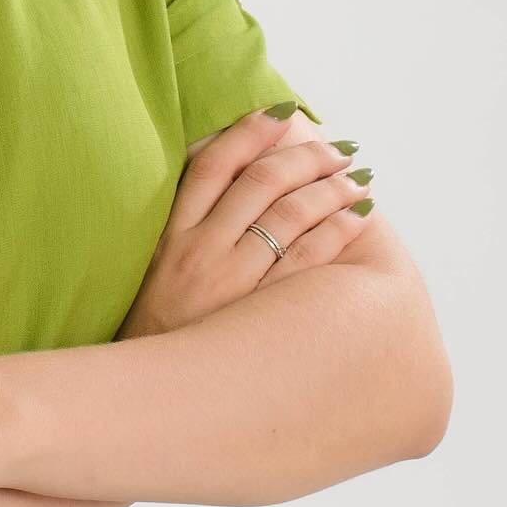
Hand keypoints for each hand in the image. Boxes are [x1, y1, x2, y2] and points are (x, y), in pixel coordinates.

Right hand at [115, 108, 374, 339]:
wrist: (147, 394)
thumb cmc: (159, 327)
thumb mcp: (156, 268)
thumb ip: (188, 226)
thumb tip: (231, 183)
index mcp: (172, 231)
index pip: (214, 163)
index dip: (250, 130)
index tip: (284, 111)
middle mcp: (199, 248)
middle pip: (261, 181)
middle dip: (306, 156)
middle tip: (338, 148)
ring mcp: (230, 280)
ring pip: (291, 213)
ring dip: (331, 187)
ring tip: (358, 178)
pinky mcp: (257, 312)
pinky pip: (308, 259)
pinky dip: (338, 230)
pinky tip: (359, 216)